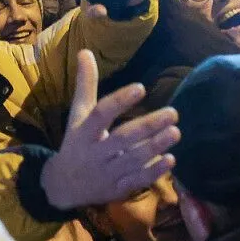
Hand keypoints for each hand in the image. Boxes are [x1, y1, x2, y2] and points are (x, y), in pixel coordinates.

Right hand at [42, 50, 179, 210]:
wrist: (63, 186)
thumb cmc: (76, 142)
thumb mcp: (77, 114)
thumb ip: (85, 85)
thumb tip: (85, 51)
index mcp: (83, 132)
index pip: (101, 114)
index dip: (119, 101)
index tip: (141, 87)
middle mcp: (95, 153)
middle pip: (122, 138)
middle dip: (148, 126)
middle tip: (173, 113)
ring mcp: (107, 173)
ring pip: (133, 159)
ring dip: (156, 146)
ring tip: (176, 131)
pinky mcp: (117, 189)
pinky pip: (137, 180)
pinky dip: (154, 171)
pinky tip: (171, 159)